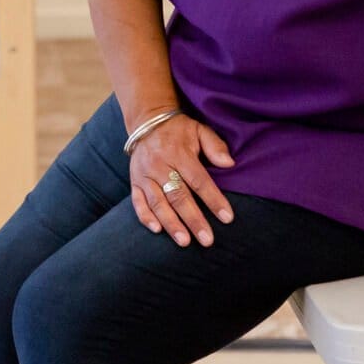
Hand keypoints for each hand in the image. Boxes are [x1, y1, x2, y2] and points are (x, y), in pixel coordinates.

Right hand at [127, 114, 234, 247]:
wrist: (147, 122)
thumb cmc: (180, 130)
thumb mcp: (199, 130)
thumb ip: (214, 146)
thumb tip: (229, 164)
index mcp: (179, 153)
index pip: (198, 180)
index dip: (213, 199)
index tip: (227, 217)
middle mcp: (160, 165)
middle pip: (178, 196)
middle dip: (193, 219)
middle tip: (207, 240)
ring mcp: (144, 174)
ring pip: (158, 202)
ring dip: (171, 223)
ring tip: (184, 241)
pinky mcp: (134, 181)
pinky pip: (137, 201)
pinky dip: (146, 217)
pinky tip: (157, 230)